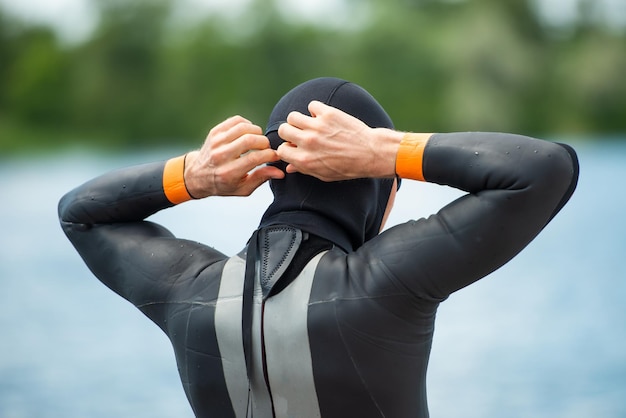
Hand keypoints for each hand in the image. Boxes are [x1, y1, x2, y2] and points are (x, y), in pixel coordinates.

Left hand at [184, 116, 284, 197]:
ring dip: (257, 132)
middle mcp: (221, 156)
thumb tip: (279, 172)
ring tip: (258, 140)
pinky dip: (247, 124)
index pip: (255, 158)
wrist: (198, 175)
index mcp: (229, 173)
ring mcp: (216, 142)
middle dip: (264, 142)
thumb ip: (261, 178)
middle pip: (250, 140)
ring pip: (243, 128)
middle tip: (266, 148)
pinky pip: (236, 121)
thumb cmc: (223, 184)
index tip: (275, 156)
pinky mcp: (215, 132)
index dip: (270, 155)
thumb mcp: (242, 188)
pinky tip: (248, 133)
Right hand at [276, 101, 401, 181]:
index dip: (287, 148)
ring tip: (310, 124)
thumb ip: (304, 170)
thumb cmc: (348, 167)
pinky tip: (323, 117)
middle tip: (300, 134)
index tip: (295, 147)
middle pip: (283, 130)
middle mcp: (308, 142)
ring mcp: (317, 127)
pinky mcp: (328, 114)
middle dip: (290, 133)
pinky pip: (312, 105)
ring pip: (293, 116)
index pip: (281, 149)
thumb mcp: (325, 175)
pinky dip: (316, 110)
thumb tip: (289, 167)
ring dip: (300, 120)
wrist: (371, 153)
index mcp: (305, 160)